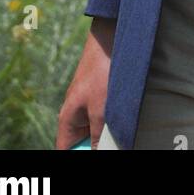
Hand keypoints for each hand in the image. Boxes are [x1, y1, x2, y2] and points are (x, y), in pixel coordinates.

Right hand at [56, 17, 115, 148]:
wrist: (112, 37)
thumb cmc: (102, 72)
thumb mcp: (101, 110)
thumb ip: (98, 137)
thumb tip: (100, 153)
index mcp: (68, 120)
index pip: (65, 151)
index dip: (77, 157)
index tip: (97, 154)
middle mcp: (76, 115)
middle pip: (84, 144)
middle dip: (99, 146)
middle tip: (117, 144)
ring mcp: (89, 106)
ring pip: (98, 131)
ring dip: (110, 135)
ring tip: (123, 132)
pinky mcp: (103, 97)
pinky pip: (107, 119)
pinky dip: (117, 123)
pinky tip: (128, 120)